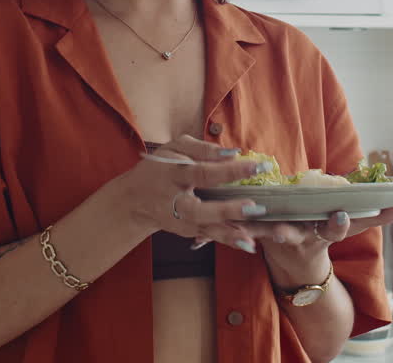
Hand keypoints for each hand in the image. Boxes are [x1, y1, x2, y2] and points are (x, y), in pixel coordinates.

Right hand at [114, 135, 267, 252]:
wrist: (135, 199)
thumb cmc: (160, 167)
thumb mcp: (175, 148)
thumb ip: (202, 149)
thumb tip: (233, 153)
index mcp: (174, 174)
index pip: (204, 172)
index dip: (229, 170)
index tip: (257, 166)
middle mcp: (175, 201)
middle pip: (201, 209)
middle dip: (228, 210)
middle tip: (255, 208)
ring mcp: (180, 220)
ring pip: (205, 229)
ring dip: (229, 234)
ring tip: (251, 238)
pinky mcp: (186, 231)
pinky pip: (209, 236)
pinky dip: (227, 240)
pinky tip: (247, 244)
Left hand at [232, 204, 392, 286]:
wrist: (297, 270)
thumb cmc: (327, 236)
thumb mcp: (355, 228)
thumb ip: (384, 216)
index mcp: (327, 234)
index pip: (336, 230)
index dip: (339, 223)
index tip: (340, 215)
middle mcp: (303, 239)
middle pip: (299, 236)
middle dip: (293, 233)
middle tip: (285, 232)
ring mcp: (280, 240)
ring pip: (268, 236)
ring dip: (258, 232)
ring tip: (248, 228)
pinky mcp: (259, 238)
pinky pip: (245, 234)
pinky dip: (234, 230)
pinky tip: (224, 223)